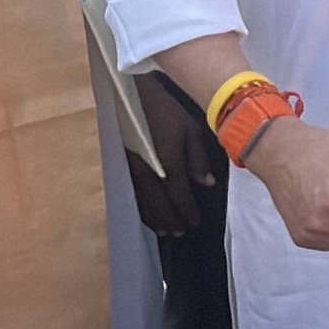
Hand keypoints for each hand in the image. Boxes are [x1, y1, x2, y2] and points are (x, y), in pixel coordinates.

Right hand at [129, 71, 230, 236]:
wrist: (133, 95)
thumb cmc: (165, 109)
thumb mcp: (190, 129)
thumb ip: (198, 159)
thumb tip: (206, 184)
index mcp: (168, 162)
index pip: (179, 195)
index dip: (188, 211)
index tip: (195, 222)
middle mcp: (148, 171)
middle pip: (161, 205)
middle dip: (172, 220)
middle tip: (182, 232)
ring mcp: (132, 170)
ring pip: (144, 203)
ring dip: (156, 219)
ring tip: (167, 231)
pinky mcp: (122, 167)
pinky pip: (132, 195)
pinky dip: (142, 209)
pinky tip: (147, 215)